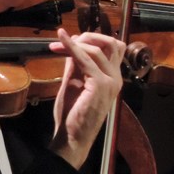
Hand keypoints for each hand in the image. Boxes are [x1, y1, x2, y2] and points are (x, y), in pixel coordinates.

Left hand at [48, 29, 124, 168]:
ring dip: (76, 42)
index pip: (110, 48)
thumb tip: (72, 45)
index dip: (89, 40)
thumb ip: (75, 65)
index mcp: (112, 78)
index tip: (65, 40)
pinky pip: (86, 59)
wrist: (72, 137)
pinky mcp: (101, 85)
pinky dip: (72, 47)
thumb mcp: (74, 83)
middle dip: (88, 36)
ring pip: (98, 49)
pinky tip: (61, 41)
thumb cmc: (72, 114)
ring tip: (58, 44)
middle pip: (111, 43)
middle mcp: (116, 78)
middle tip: (65, 39)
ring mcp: (111, 81)